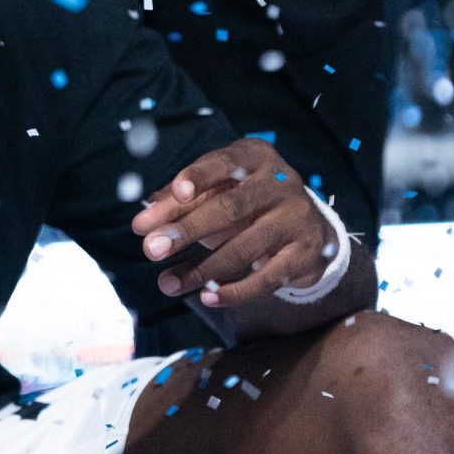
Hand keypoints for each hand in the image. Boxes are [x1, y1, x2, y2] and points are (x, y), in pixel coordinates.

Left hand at [130, 137, 340, 308]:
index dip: (198, 178)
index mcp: (255, 157)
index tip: (177, 194)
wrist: (311, 227)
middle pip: (229, 207)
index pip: (222, 164)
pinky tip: (208, 297)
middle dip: (187, 230)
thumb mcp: (218, 191)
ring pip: (244, 247)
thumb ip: (180, 202)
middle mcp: (280, 183)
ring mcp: (296, 217)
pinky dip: (236, 291)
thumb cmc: (249, 202)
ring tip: (167, 284)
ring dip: (202, 269)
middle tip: (151, 249)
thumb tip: (142, 223)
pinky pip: (268, 278)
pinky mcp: (306, 253)